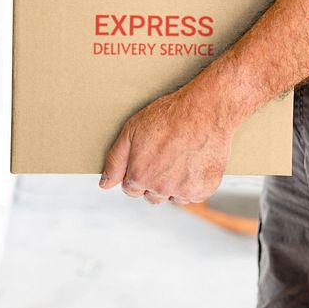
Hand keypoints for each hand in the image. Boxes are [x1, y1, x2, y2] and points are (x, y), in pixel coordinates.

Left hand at [98, 86, 234, 204]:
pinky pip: (193, 195)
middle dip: (154, 181)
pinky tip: (193, 162)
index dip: (138, 172)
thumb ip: (115, 161)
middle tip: (165, 156)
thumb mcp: (131, 130)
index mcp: (140, 176)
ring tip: (180, 157)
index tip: (148, 158)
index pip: (131, 189)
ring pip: (172, 197)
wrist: (204, 110)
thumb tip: (104, 184)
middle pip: (152, 196)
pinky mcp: (204, 189)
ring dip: (173, 185)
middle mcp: (161, 189)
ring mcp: (183, 191)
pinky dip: (192, 183)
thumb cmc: (168, 116)